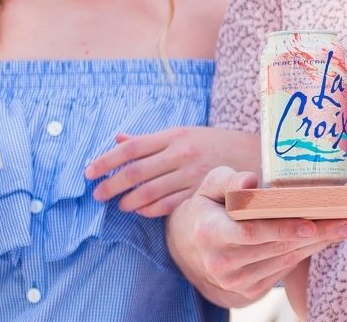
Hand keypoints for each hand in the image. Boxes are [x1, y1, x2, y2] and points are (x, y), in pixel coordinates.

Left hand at [85, 126, 256, 216]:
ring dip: (129, 201)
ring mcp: (191, 175)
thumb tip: (117, 139)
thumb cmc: (215, 144)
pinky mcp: (201, 193)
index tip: (88, 172)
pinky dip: (150, 210)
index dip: (106, 161)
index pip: (131, 147)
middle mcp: (181, 154)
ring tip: (119, 206)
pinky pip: (168, 206)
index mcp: (174, 135)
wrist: (258, 157)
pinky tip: (141, 212)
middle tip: (97, 194)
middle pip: (136, 171)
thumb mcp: (185, 134)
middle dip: (111, 184)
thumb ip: (150, 140)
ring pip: (149, 191)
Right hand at [165, 166, 346, 307]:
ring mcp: (236, 281)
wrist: (191, 248)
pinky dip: (305, 252)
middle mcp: (222, 263)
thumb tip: (250, 180)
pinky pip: (284, 269)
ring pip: (285, 259)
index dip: (282, 229)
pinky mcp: (249, 291)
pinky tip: (323, 238)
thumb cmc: (207, 208)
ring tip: (344, 227)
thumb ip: (228, 180)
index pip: (251, 232)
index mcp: (210, 233)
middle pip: (277, 247)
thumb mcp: (209, 187)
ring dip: (317, 243)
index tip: (311, 224)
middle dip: (316, 233)